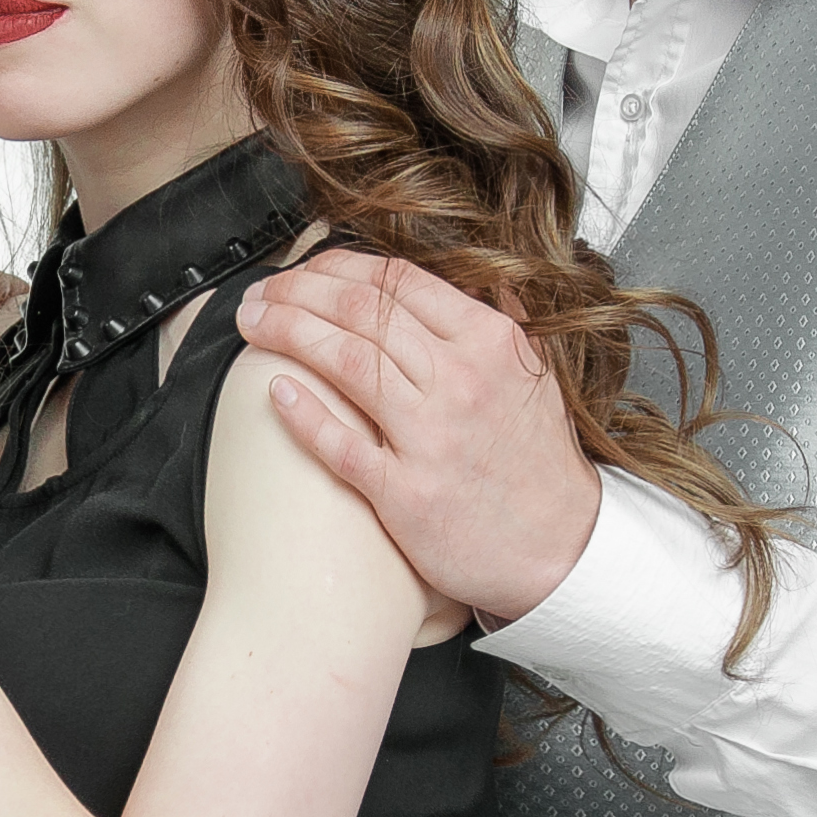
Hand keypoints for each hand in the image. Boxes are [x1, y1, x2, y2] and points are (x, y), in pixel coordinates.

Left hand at [233, 250, 602, 622]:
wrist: (562, 550)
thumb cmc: (541, 465)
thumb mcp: (537, 375)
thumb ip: (507, 318)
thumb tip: (484, 274)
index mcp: (488, 342)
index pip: (398, 281)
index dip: (337, 266)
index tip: (305, 270)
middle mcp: (459, 381)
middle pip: (361, 312)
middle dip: (297, 291)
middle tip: (262, 292)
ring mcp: (431, 437)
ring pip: (345, 362)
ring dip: (287, 332)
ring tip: (254, 322)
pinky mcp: (406, 492)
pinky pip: (341, 444)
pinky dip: (303, 413)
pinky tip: (275, 390)